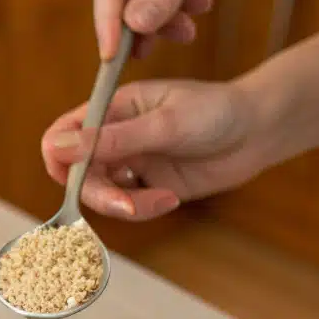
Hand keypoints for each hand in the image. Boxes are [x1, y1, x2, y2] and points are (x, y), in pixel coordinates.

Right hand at [40, 79, 271, 218]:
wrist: (260, 132)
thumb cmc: (216, 112)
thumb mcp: (164, 124)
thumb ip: (112, 140)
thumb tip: (58, 148)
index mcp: (112, 109)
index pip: (63, 134)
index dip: (59, 158)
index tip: (70, 177)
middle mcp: (115, 137)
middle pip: (79, 174)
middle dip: (99, 193)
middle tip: (126, 205)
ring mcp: (131, 163)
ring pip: (103, 195)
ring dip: (126, 205)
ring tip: (163, 199)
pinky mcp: (149, 186)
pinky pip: (130, 207)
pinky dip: (146, 209)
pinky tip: (172, 198)